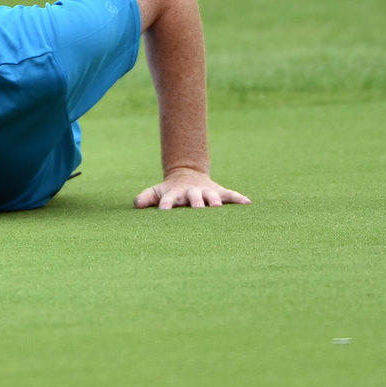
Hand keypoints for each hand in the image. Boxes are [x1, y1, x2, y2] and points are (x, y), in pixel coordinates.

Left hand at [134, 168, 251, 209]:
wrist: (186, 175)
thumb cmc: (168, 191)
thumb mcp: (156, 192)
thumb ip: (145, 198)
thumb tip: (137, 204)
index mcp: (175, 193)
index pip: (169, 199)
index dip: (166, 204)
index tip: (164, 211)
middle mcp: (192, 192)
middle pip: (193, 197)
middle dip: (195, 203)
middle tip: (197, 210)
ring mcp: (206, 192)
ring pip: (212, 196)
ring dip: (215, 201)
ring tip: (218, 207)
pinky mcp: (219, 192)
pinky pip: (231, 195)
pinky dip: (239, 199)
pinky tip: (248, 204)